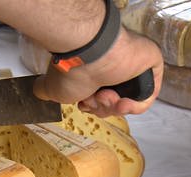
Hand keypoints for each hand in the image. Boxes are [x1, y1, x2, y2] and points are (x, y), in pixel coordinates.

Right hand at [34, 27, 163, 117]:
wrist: (90, 54)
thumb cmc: (71, 69)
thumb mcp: (51, 86)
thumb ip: (47, 91)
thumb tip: (39, 93)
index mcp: (95, 72)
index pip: (98, 98)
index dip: (91, 107)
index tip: (84, 105)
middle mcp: (113, 69)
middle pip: (112, 103)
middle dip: (101, 108)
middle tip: (94, 99)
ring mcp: (133, 67)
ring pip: (127, 101)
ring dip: (113, 107)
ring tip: (104, 96)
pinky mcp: (151, 65)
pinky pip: (147, 96)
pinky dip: (134, 106)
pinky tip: (121, 102)